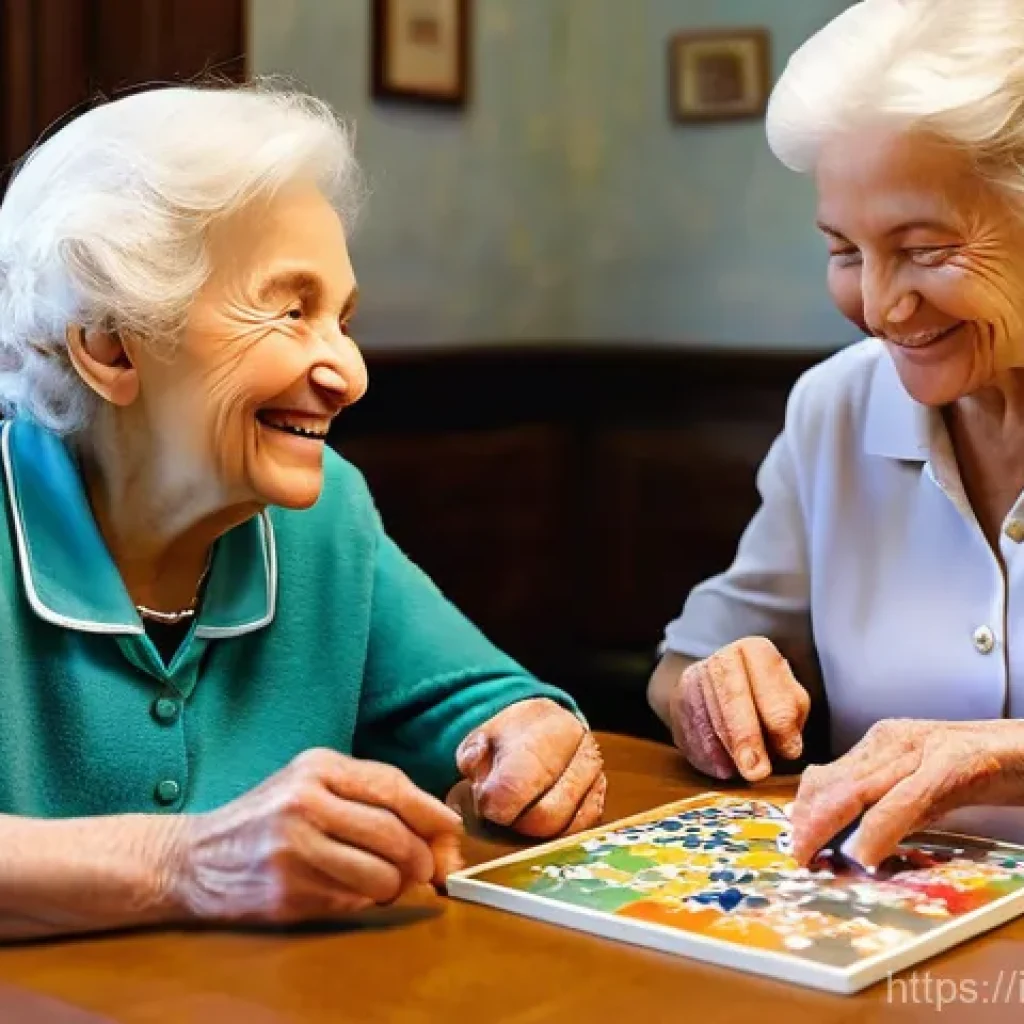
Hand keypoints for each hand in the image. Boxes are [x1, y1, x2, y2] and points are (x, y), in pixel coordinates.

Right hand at [170, 748, 463, 923]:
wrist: (193, 858)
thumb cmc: (266, 817)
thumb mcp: (310, 782)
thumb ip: (368, 794)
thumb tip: (439, 828)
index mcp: (316, 768)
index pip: (393, 787)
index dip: (430, 813)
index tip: (450, 830)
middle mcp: (304, 803)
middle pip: (393, 833)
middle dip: (421, 858)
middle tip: (427, 869)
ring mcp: (293, 849)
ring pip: (380, 873)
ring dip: (398, 886)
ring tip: (391, 883)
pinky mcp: (286, 892)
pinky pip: (352, 900)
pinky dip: (367, 901)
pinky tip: (357, 892)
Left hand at [455, 698, 605, 837]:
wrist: (545, 731)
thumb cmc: (511, 737)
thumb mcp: (484, 735)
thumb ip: (473, 752)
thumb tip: (473, 766)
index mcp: (555, 728)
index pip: (519, 783)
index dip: (494, 801)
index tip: (482, 799)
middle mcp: (585, 754)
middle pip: (544, 815)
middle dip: (513, 820)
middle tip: (498, 807)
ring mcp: (597, 782)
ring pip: (560, 830)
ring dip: (529, 829)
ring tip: (515, 808)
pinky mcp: (598, 806)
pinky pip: (573, 836)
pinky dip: (547, 835)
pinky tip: (533, 816)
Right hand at [667, 638, 810, 781]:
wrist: (717, 685)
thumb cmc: (763, 695)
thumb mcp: (788, 698)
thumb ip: (791, 718)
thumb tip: (788, 747)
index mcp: (755, 650)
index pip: (767, 683)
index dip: (779, 719)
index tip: (790, 752)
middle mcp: (721, 658)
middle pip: (732, 697)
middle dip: (745, 737)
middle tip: (757, 772)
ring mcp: (694, 678)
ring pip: (707, 715)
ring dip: (724, 750)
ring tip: (739, 773)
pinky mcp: (676, 700)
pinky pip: (688, 729)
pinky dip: (705, 753)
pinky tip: (721, 768)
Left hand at [790, 718, 1023, 867]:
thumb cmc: (982, 770)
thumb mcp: (926, 791)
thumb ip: (891, 808)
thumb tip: (854, 840)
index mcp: (884, 743)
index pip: (830, 774)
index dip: (806, 807)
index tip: (793, 835)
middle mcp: (894, 739)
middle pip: (836, 781)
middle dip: (809, 819)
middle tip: (796, 851)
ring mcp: (921, 748)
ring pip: (860, 787)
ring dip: (831, 824)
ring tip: (815, 852)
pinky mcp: (951, 763)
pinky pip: (904, 799)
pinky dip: (879, 829)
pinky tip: (866, 852)